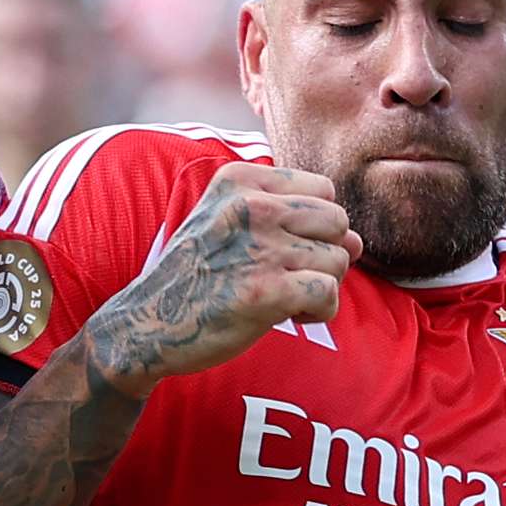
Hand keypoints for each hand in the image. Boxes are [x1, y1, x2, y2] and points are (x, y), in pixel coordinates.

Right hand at [73, 163, 356, 387]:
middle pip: (337, 221)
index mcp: (240, 181)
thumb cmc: (195, 276)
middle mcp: (252, 207)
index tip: (285, 249)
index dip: (315, 224)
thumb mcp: (226, 222)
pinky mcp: (267, 291)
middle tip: (289, 277)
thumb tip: (358, 241)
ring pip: (338, 259)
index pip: (323, 188)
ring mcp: (260, 248)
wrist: (147, 325)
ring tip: (284, 298)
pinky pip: (329, 293)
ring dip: (321, 286)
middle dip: (324, 254)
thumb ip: (291, 221)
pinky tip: (290, 316)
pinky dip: (318, 311)